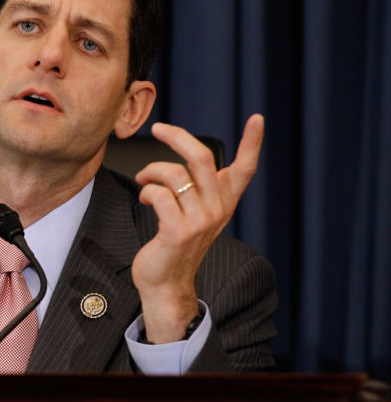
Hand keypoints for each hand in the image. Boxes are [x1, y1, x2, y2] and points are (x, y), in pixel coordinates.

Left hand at [131, 114, 263, 342]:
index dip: (252, 143)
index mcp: (224, 202)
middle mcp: (217, 209)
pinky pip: (159, 194)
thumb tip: (185, 155)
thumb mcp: (194, 213)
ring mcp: (200, 221)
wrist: (165, 282)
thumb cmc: (174, 243)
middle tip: (159, 128)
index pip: (245, 169)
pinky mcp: (179, 231)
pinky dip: (146, 191)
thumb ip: (197, 188)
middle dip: (177, 137)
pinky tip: (145, 198)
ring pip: (175, 174)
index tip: (257, 118)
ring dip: (152, 171)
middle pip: (202, 158)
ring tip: (144, 179)